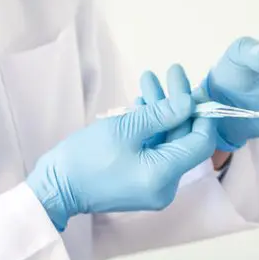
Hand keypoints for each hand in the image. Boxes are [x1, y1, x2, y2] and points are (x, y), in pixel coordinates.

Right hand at [26, 94, 216, 230]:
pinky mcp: (143, 181)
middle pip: (184, 138)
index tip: (193, 87)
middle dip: (177, 104)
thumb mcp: (125, 129)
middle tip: (171, 72)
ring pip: (168, 141)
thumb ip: (162, 114)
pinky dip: (151, 128)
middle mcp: (166, 185)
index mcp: (164, 175)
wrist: (56, 187)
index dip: (201, 113)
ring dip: (161, 111)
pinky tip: (141, 104)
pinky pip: (155, 151)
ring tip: (149, 79)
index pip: (201, 142)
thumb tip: (190, 102)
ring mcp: (155, 185)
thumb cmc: (86, 158)